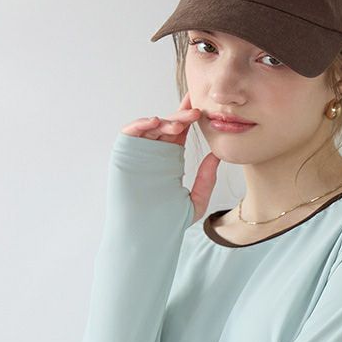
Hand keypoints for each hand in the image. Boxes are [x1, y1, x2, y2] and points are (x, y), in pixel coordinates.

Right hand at [121, 91, 219, 221]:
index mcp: (170, 159)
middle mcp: (154, 153)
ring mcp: (138, 153)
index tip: (203, 106)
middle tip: (197, 112)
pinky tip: (156, 122)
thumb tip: (217, 156)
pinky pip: (130, 133)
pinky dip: (141, 124)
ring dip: (166, 121)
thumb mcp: (195, 200)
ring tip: (182, 122)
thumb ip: (206, 179)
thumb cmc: (168, 222)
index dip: (189, 117)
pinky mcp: (123, 156)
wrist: (147, 235)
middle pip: (167, 126)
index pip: (179, 131)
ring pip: (150, 127)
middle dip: (181, 116)